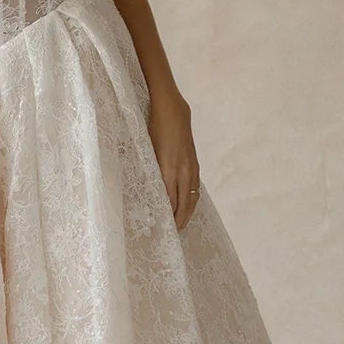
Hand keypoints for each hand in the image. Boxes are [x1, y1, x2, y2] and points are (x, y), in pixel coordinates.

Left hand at [148, 93, 200, 229]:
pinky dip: (193, 199)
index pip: (170, 201)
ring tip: (183, 223)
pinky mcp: (194, 163)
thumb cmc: (154, 128)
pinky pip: (195, 187)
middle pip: (184, 204)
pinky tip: (189, 203)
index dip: (168, 217)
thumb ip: (152, 172)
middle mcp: (182, 171)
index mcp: (168, 170)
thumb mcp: (148, 151)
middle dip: (180, 220)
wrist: (172, 110)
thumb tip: (152, 190)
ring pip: (192, 197)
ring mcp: (191, 167)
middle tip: (175, 232)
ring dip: (188, 212)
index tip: (163, 228)